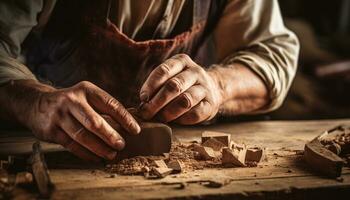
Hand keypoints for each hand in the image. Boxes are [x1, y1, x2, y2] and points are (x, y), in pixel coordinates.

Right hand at [21, 81, 139, 160]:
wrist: (36, 103)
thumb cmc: (71, 102)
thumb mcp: (86, 96)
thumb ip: (103, 108)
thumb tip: (128, 125)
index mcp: (86, 90)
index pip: (110, 104)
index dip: (125, 118)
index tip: (136, 130)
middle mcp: (71, 101)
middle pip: (94, 122)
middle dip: (110, 135)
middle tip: (122, 145)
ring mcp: (59, 115)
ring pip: (82, 136)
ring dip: (99, 148)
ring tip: (111, 154)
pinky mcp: (51, 130)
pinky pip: (72, 145)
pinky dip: (86, 153)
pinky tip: (96, 158)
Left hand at [139, 54, 221, 124]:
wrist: (212, 90)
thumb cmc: (183, 85)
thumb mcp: (172, 77)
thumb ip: (158, 87)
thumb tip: (142, 105)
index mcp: (182, 61)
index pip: (164, 71)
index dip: (151, 85)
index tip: (143, 98)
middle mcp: (195, 72)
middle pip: (174, 86)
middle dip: (157, 102)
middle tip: (146, 113)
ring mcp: (205, 87)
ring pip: (185, 100)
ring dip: (168, 112)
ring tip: (159, 119)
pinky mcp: (211, 104)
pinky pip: (195, 114)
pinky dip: (181, 119)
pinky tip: (174, 121)